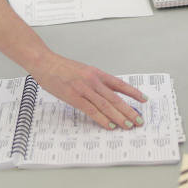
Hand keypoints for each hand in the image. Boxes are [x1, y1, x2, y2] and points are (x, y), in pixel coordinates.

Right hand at [29, 52, 146, 129]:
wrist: (44, 62)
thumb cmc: (60, 67)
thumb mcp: (81, 70)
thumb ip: (93, 80)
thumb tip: (105, 93)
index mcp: (96, 73)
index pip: (119, 84)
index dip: (132, 92)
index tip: (143, 99)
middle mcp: (93, 80)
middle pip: (115, 98)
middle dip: (129, 110)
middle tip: (138, 120)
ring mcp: (84, 88)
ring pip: (106, 105)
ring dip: (119, 117)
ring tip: (128, 125)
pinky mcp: (74, 96)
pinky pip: (91, 110)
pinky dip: (102, 119)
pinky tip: (109, 125)